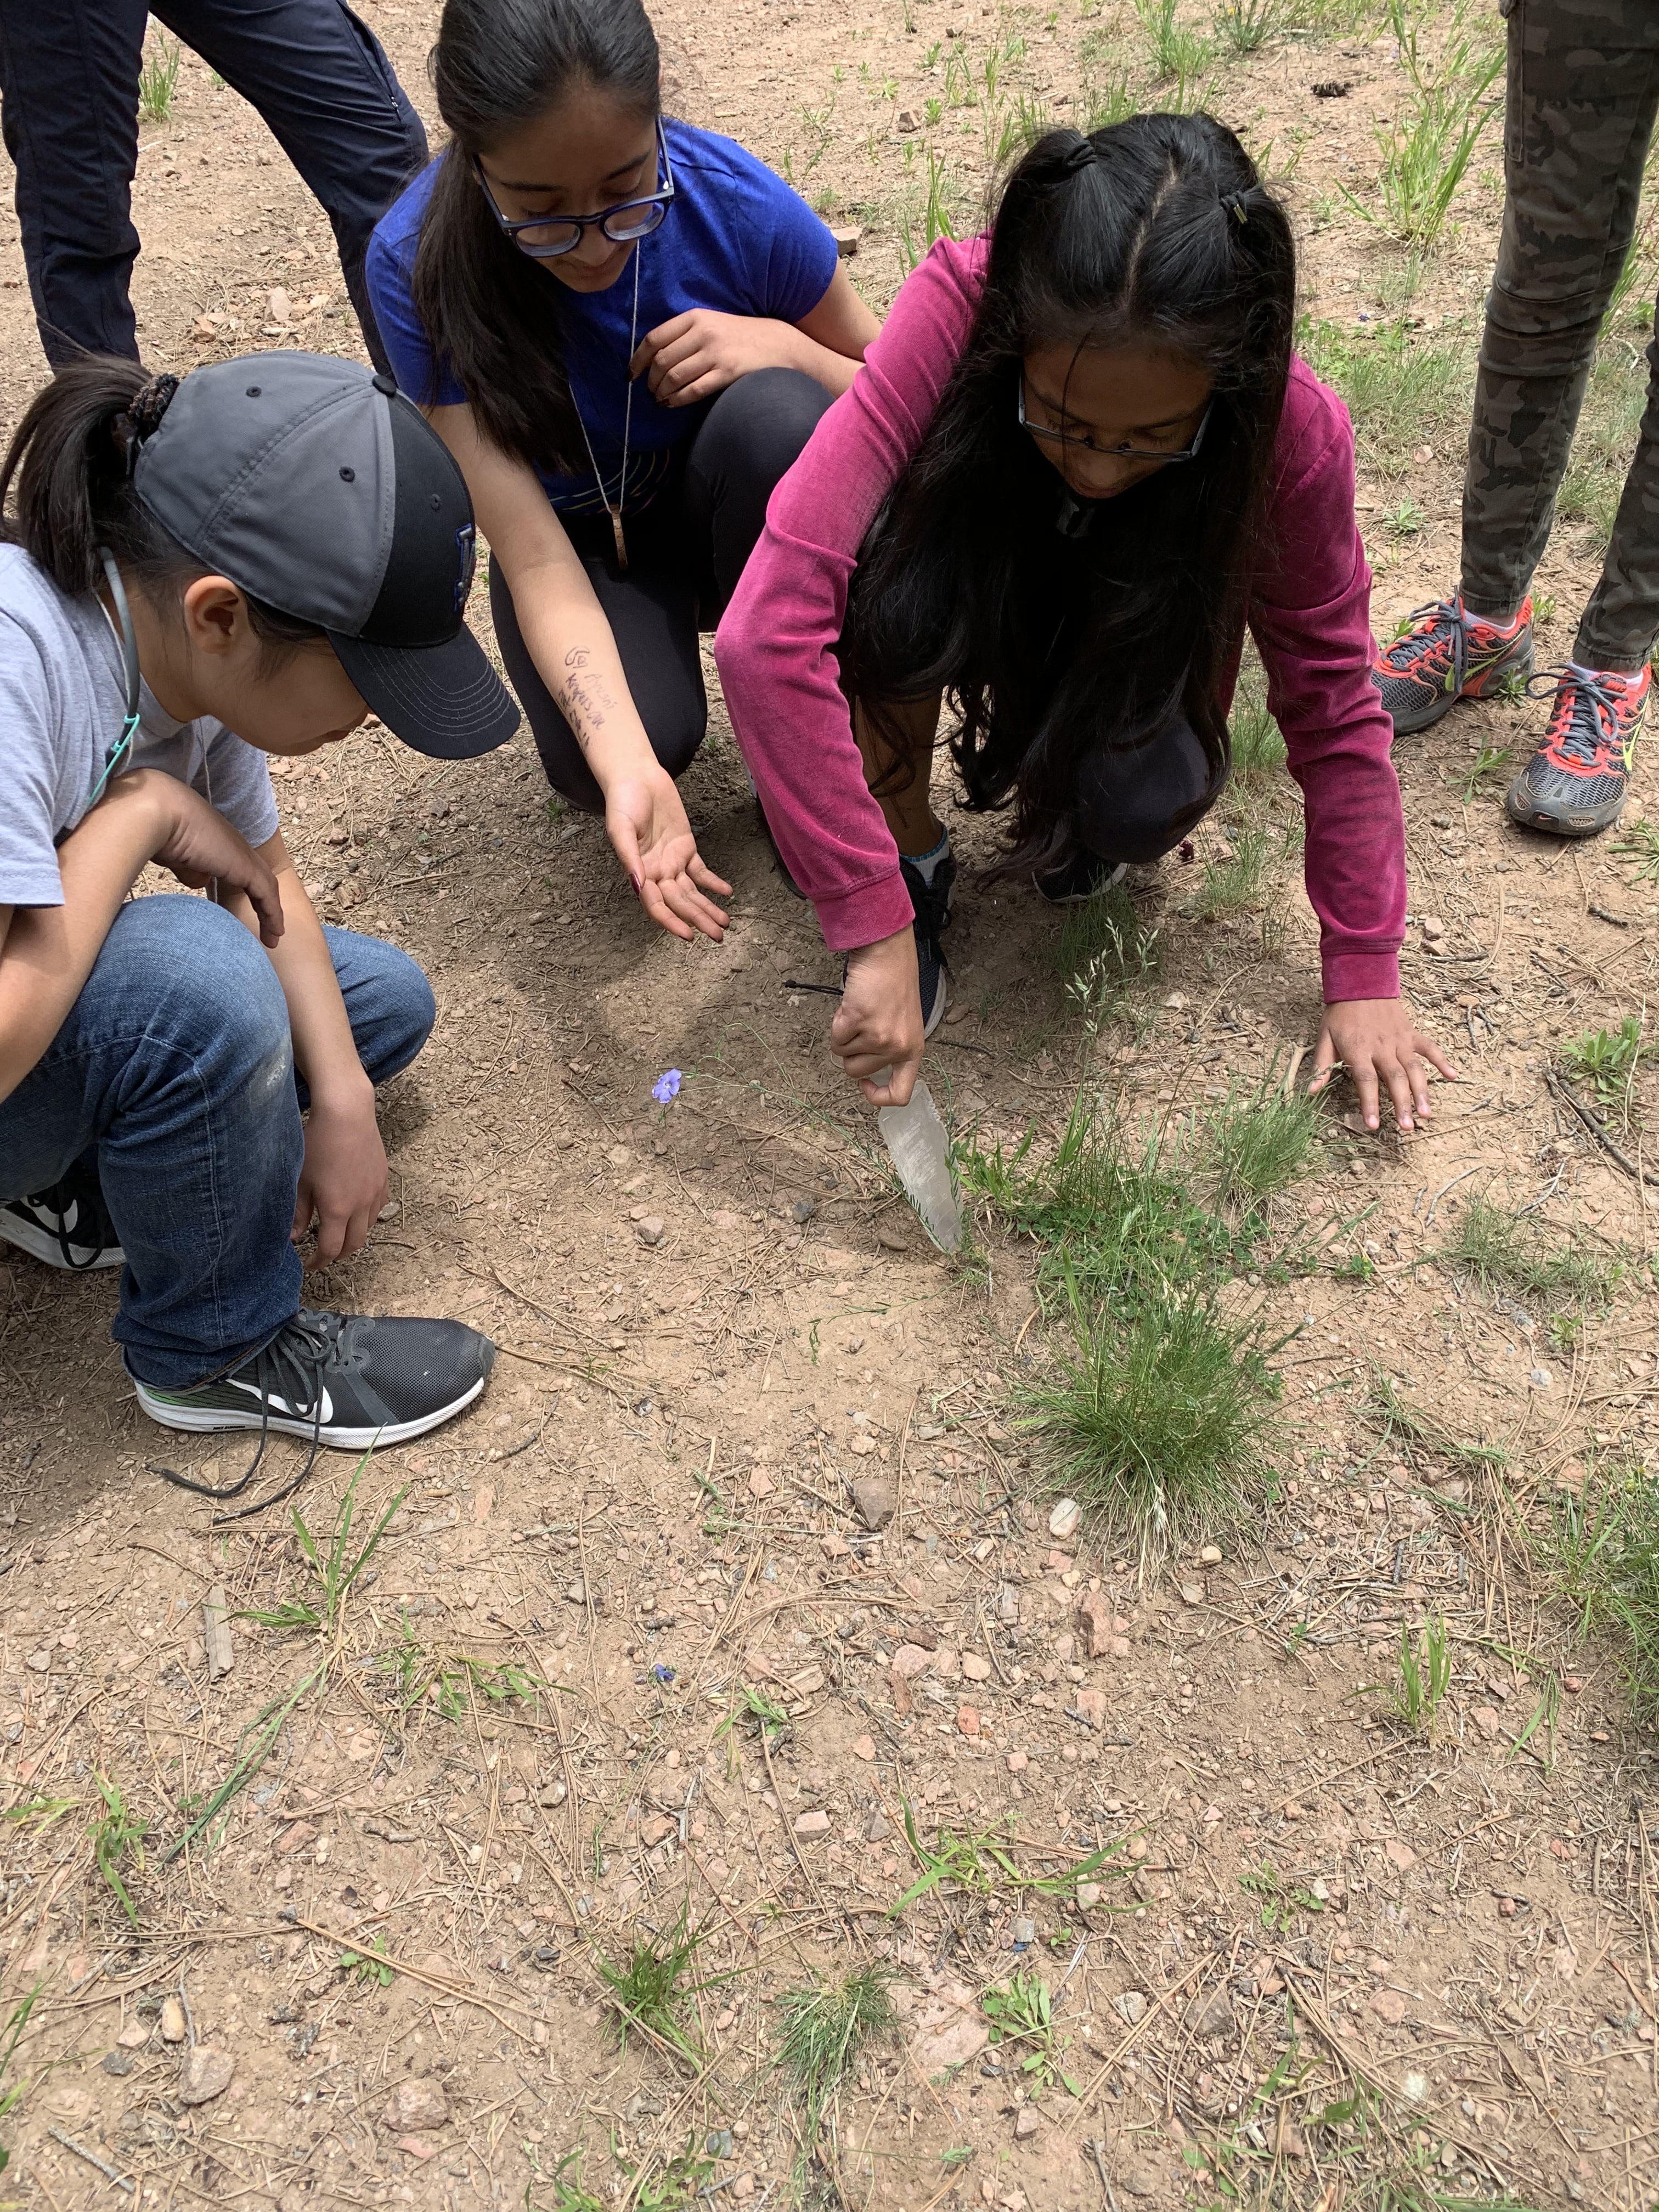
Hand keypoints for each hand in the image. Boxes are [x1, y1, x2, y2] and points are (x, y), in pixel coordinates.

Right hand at [148, 777, 284, 946]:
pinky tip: (274, 932)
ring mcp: (240, 852)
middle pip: (256, 876)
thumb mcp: (174, 854)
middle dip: (262, 902)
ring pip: (264, 885)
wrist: (156, 811)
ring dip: (270, 913)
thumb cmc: (153, 829)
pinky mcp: (244, 865)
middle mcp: (232, 843)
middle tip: (268, 928)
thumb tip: (201, 880)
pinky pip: (265, 893)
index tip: (244, 908)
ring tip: (273, 937)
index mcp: (215, 839)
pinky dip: (272, 913)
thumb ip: (190, 868)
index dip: (244, 886)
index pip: (237, 866)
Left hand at [292, 1085, 388, 1262]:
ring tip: (338, 1231)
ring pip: (369, 1228)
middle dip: (338, 1254)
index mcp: (337, 1209)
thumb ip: (298, 1212)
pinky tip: (355, 1208)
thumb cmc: (317, 1143)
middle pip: (354, 1245)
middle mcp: (361, 1205)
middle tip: (322, 1253)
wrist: (347, 1113)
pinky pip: (378, 1208)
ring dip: (353, 1236)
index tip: (308, 1265)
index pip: (331, 1249)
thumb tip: (294, 1237)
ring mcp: (375, 1192)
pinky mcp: (383, 1179)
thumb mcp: (300, 1179)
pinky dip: (366, 1217)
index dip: (319, 1262)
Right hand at [606, 771, 731, 940]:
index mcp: (639, 872)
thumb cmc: (622, 802)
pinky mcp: (686, 847)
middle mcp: (657, 872)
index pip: (656, 905)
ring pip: (693, 892)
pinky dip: (713, 883)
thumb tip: (638, 884)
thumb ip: (629, 857)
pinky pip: (701, 871)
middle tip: (718, 937)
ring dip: (708, 908)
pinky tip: (726, 893)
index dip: (671, 922)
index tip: (688, 936)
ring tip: (725, 924)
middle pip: (680, 903)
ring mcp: (672, 861)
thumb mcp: (620, 828)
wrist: (637, 777)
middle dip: (698, 920)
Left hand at [629, 311, 803, 408]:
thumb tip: (653, 359)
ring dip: (661, 392)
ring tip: (660, 399)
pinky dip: (677, 400)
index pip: (654, 338)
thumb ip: (684, 335)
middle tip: (650, 391)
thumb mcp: (711, 325)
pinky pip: (692, 390)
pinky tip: (672, 404)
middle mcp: (702, 332)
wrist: (777, 345)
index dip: (637, 359)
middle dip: (651, 380)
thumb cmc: (739, 338)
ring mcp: (715, 353)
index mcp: (694, 317)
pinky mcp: (726, 373)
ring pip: (674, 377)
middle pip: (661, 360)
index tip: (631, 374)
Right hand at [832, 928, 922, 1104]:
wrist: (888, 955)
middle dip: (852, 1053)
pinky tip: (853, 1006)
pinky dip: (838, 1023)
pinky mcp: (858, 1022)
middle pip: (857, 1072)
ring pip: (842, 1054)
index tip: (865, 1083)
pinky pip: (835, 1037)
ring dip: (845, 1035)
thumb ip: (892, 1050)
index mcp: (913, 1050)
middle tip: (863, 1028)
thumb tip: (866, 1074)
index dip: (878, 1096)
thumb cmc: (895, 985)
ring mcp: (878, 1036)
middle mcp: (897, 1048)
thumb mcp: (905, 1024)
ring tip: (861, 1012)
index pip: (900, 1094)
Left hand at [1310, 998, 1458, 1132]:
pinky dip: (1442, 1061)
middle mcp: (1382, 1047)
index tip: (1373, 1125)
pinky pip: (1429, 1048)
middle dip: (1402, 1104)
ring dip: (1422, 1092)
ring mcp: (1400, 1040)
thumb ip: (1321, 1065)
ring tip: (1426, 1114)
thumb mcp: (1324, 1037)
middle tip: (1407, 1128)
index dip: (1370, 1103)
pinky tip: (1453, 1076)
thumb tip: (1310, 1092)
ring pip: (1414, 1069)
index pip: (1366, 1080)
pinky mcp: (1411, 1033)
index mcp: (1358, 1050)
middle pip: (1394, 1079)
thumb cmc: (1340, 1014)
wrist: (1361, 982)